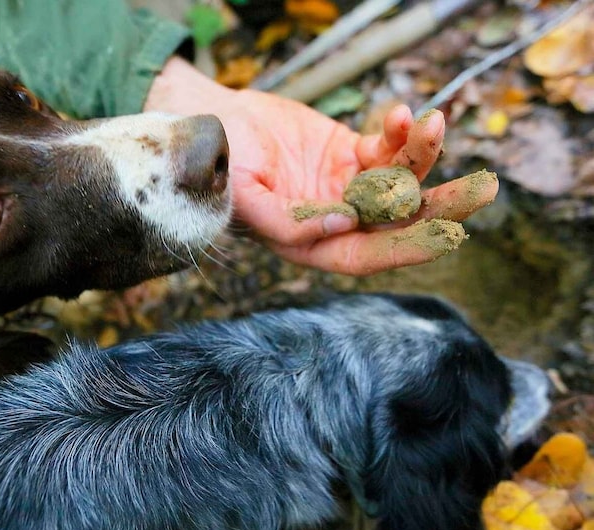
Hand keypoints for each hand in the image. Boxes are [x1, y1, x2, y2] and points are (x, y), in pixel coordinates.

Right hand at [144, 58, 497, 274]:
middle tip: (482, 190)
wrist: (210, 118)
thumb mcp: (243, 197)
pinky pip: (385, 147)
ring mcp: (345, 185)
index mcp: (308, 244)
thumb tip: (342, 225)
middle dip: (440, 207)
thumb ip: (286, 222)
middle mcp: (334, 219)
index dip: (404, 248)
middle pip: (397, 222)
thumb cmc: (219, 164)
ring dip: (426, 156)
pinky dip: (399, 132)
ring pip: (400, 180)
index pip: (364, 255)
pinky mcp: (349, 152)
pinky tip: (402, 113)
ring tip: (438, 123)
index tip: (444, 233)